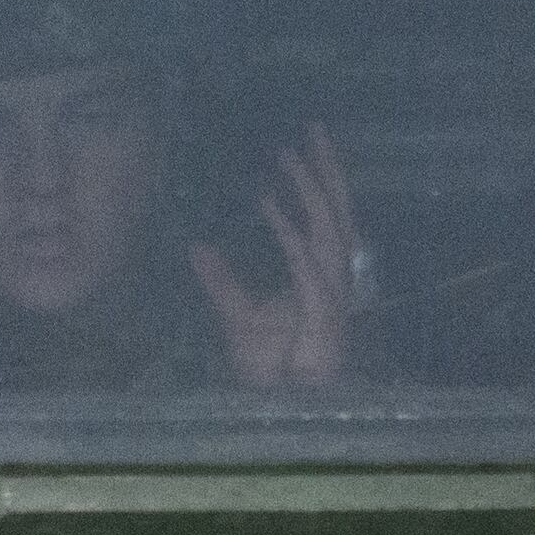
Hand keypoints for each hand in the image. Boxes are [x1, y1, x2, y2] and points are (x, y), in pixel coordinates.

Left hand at [193, 125, 358, 387]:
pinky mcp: (324, 313)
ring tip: (286, 155)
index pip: (326, 216)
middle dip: (327, 169)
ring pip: (328, 230)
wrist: (282, 407)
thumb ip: (220, 280)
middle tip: (313, 127)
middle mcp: (333, 278)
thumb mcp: (235, 313)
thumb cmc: (269, 366)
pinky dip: (287, 231)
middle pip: (337, 212)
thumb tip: (196, 245)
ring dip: (308, 190)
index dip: (319, 178)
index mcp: (319, 272)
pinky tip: (267, 202)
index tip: (304, 140)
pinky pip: (305, 262)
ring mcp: (333, 294)